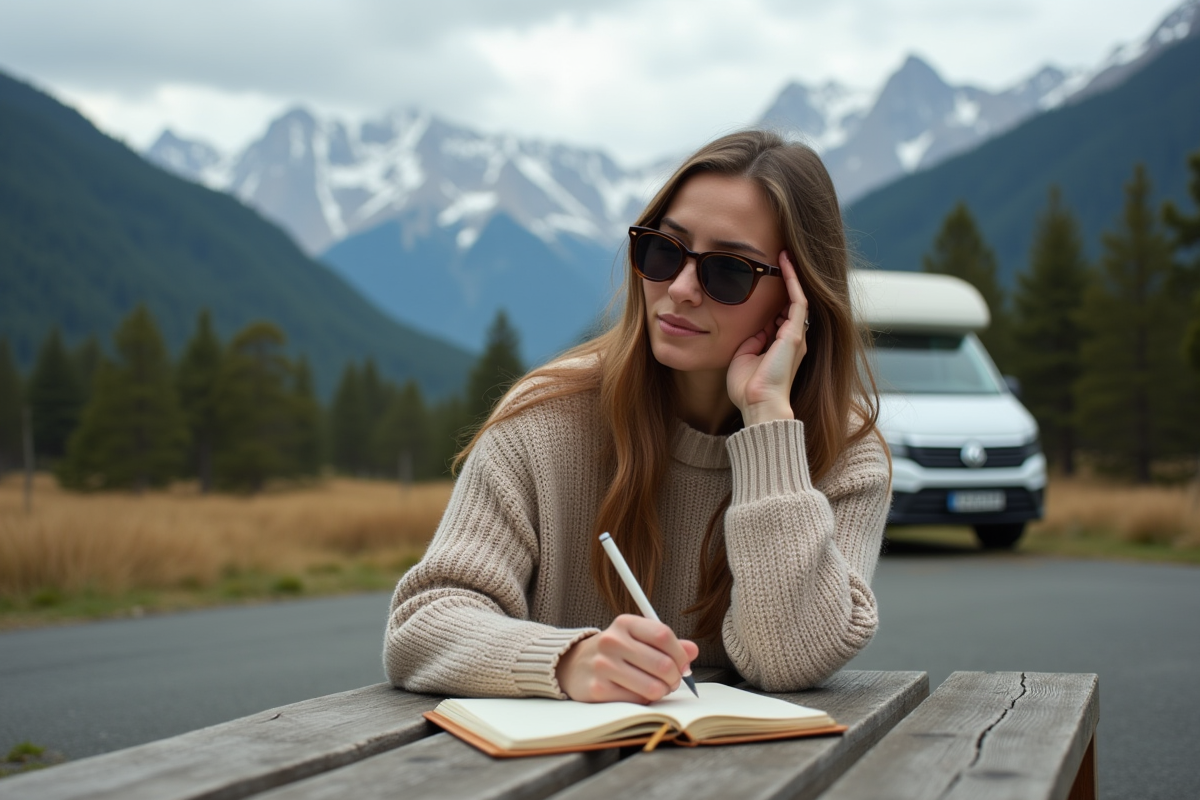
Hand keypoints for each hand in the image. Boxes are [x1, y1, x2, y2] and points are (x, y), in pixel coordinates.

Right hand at [556, 615, 699, 702]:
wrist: (573, 664)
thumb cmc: (613, 652)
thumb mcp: (637, 638)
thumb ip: (666, 643)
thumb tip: (692, 651)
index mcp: (625, 623)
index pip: (664, 635)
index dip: (681, 654)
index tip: (684, 664)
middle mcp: (612, 642)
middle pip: (662, 664)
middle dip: (675, 678)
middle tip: (672, 680)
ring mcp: (603, 666)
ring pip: (653, 687)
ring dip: (662, 691)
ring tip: (657, 687)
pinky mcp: (598, 689)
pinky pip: (637, 701)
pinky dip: (645, 701)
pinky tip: (638, 693)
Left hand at [726, 250, 808, 425]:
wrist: (758, 404)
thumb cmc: (748, 388)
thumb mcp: (745, 356)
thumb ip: (752, 340)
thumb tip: (755, 327)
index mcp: (781, 346)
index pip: (780, 314)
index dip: (775, 295)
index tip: (765, 276)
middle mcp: (793, 339)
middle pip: (791, 303)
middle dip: (786, 281)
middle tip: (777, 256)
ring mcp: (796, 336)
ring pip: (797, 298)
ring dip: (792, 276)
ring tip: (784, 254)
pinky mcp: (795, 334)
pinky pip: (797, 300)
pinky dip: (792, 280)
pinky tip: (785, 262)